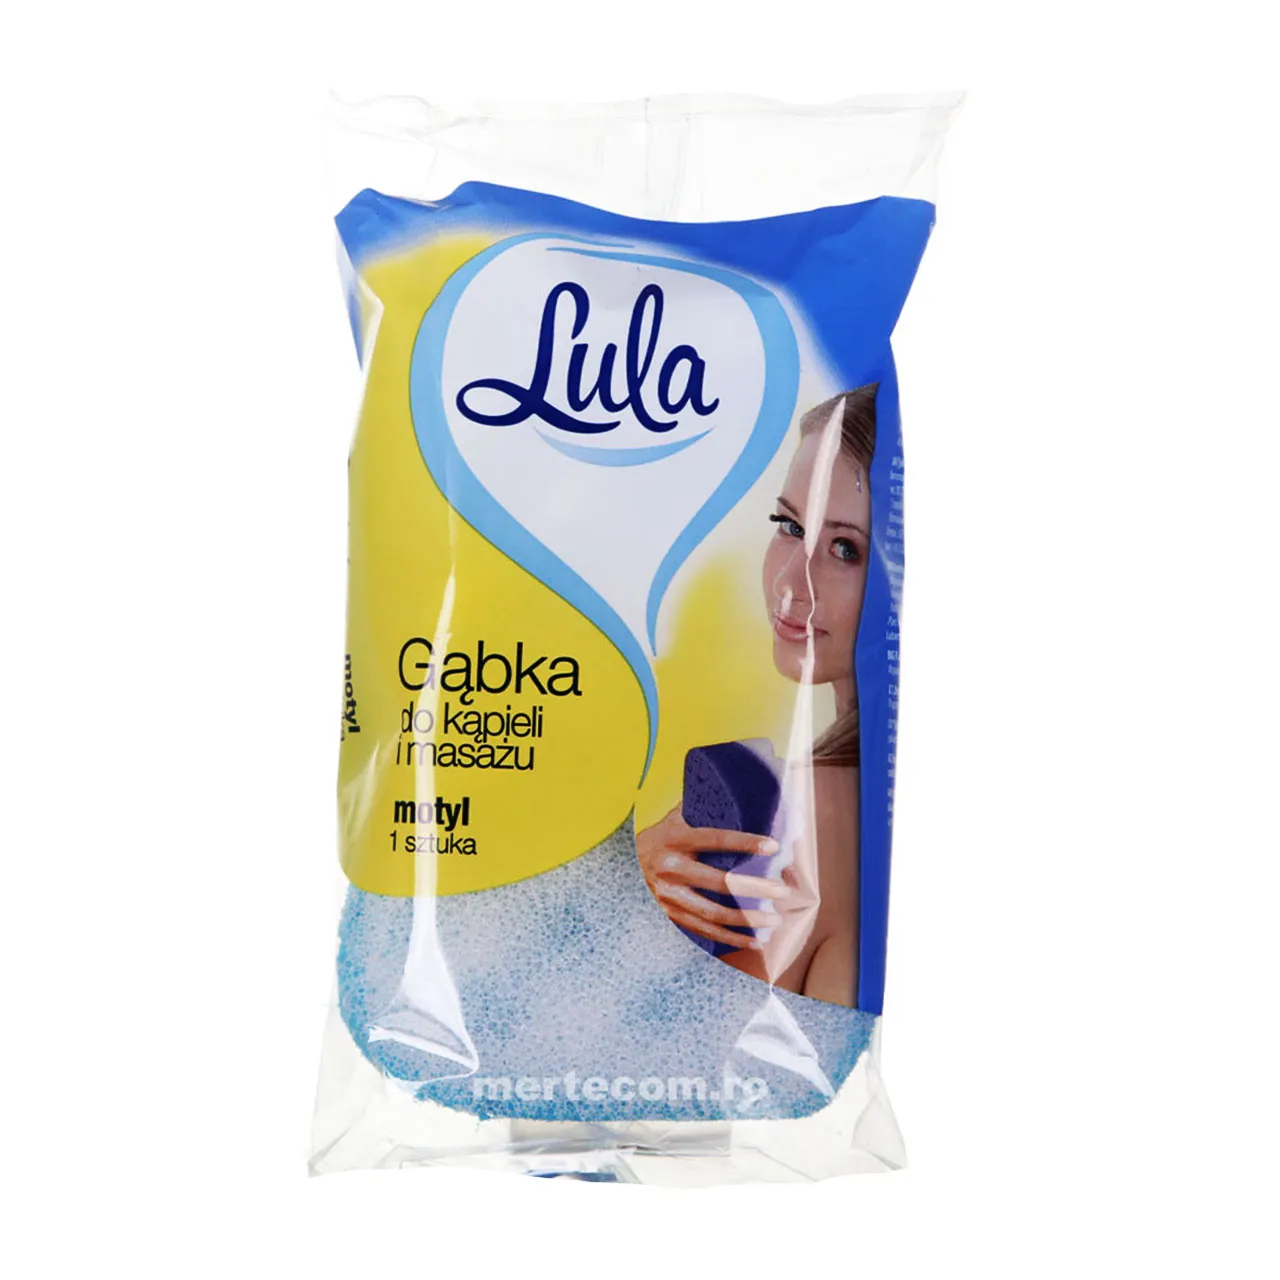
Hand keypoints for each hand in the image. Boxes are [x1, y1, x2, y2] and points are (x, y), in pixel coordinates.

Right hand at [636, 806, 786, 951]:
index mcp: (676, 839)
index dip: (745, 843)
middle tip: (782, 891)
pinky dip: (731, 938)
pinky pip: (704, 931)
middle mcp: (672, 868)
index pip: (715, 840)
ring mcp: (669, 895)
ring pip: (714, 913)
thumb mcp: (674, 820)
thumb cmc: (658, 837)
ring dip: (747, 919)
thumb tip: (738, 792)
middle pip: (720, 883)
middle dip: (755, 889)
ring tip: (774, 920)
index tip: (773, 846)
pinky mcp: (670, 914)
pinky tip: (754, 940)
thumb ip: (700, 810)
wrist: (622, 865)